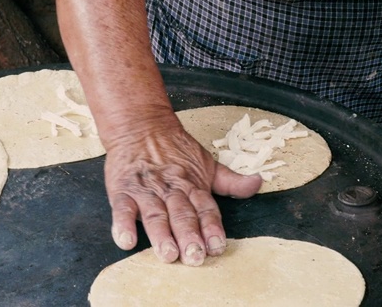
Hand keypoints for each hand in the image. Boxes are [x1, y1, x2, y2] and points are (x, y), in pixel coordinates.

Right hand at [103, 107, 261, 265]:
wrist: (141, 126)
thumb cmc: (176, 149)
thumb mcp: (207, 164)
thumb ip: (231, 180)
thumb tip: (258, 183)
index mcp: (193, 185)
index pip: (205, 209)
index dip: (211, 228)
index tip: (217, 246)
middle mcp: (171, 189)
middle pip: (182, 215)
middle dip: (189, 236)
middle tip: (194, 256)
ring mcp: (146, 190)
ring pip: (155, 214)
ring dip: (161, 235)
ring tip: (167, 253)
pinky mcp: (123, 190)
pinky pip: (122, 209)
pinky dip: (123, 224)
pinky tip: (126, 240)